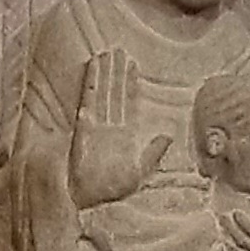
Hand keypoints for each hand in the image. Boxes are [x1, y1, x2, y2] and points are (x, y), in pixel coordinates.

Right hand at [70, 48, 169, 207]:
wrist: (86, 201)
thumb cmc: (110, 191)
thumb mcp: (139, 174)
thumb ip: (153, 154)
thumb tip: (167, 135)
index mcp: (124, 135)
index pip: (128, 102)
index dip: (130, 83)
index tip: (133, 64)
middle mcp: (109, 126)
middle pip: (113, 93)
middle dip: (116, 72)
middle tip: (118, 49)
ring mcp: (95, 126)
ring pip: (101, 93)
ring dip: (103, 74)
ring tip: (106, 54)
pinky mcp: (82, 128)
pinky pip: (87, 103)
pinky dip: (90, 87)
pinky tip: (92, 71)